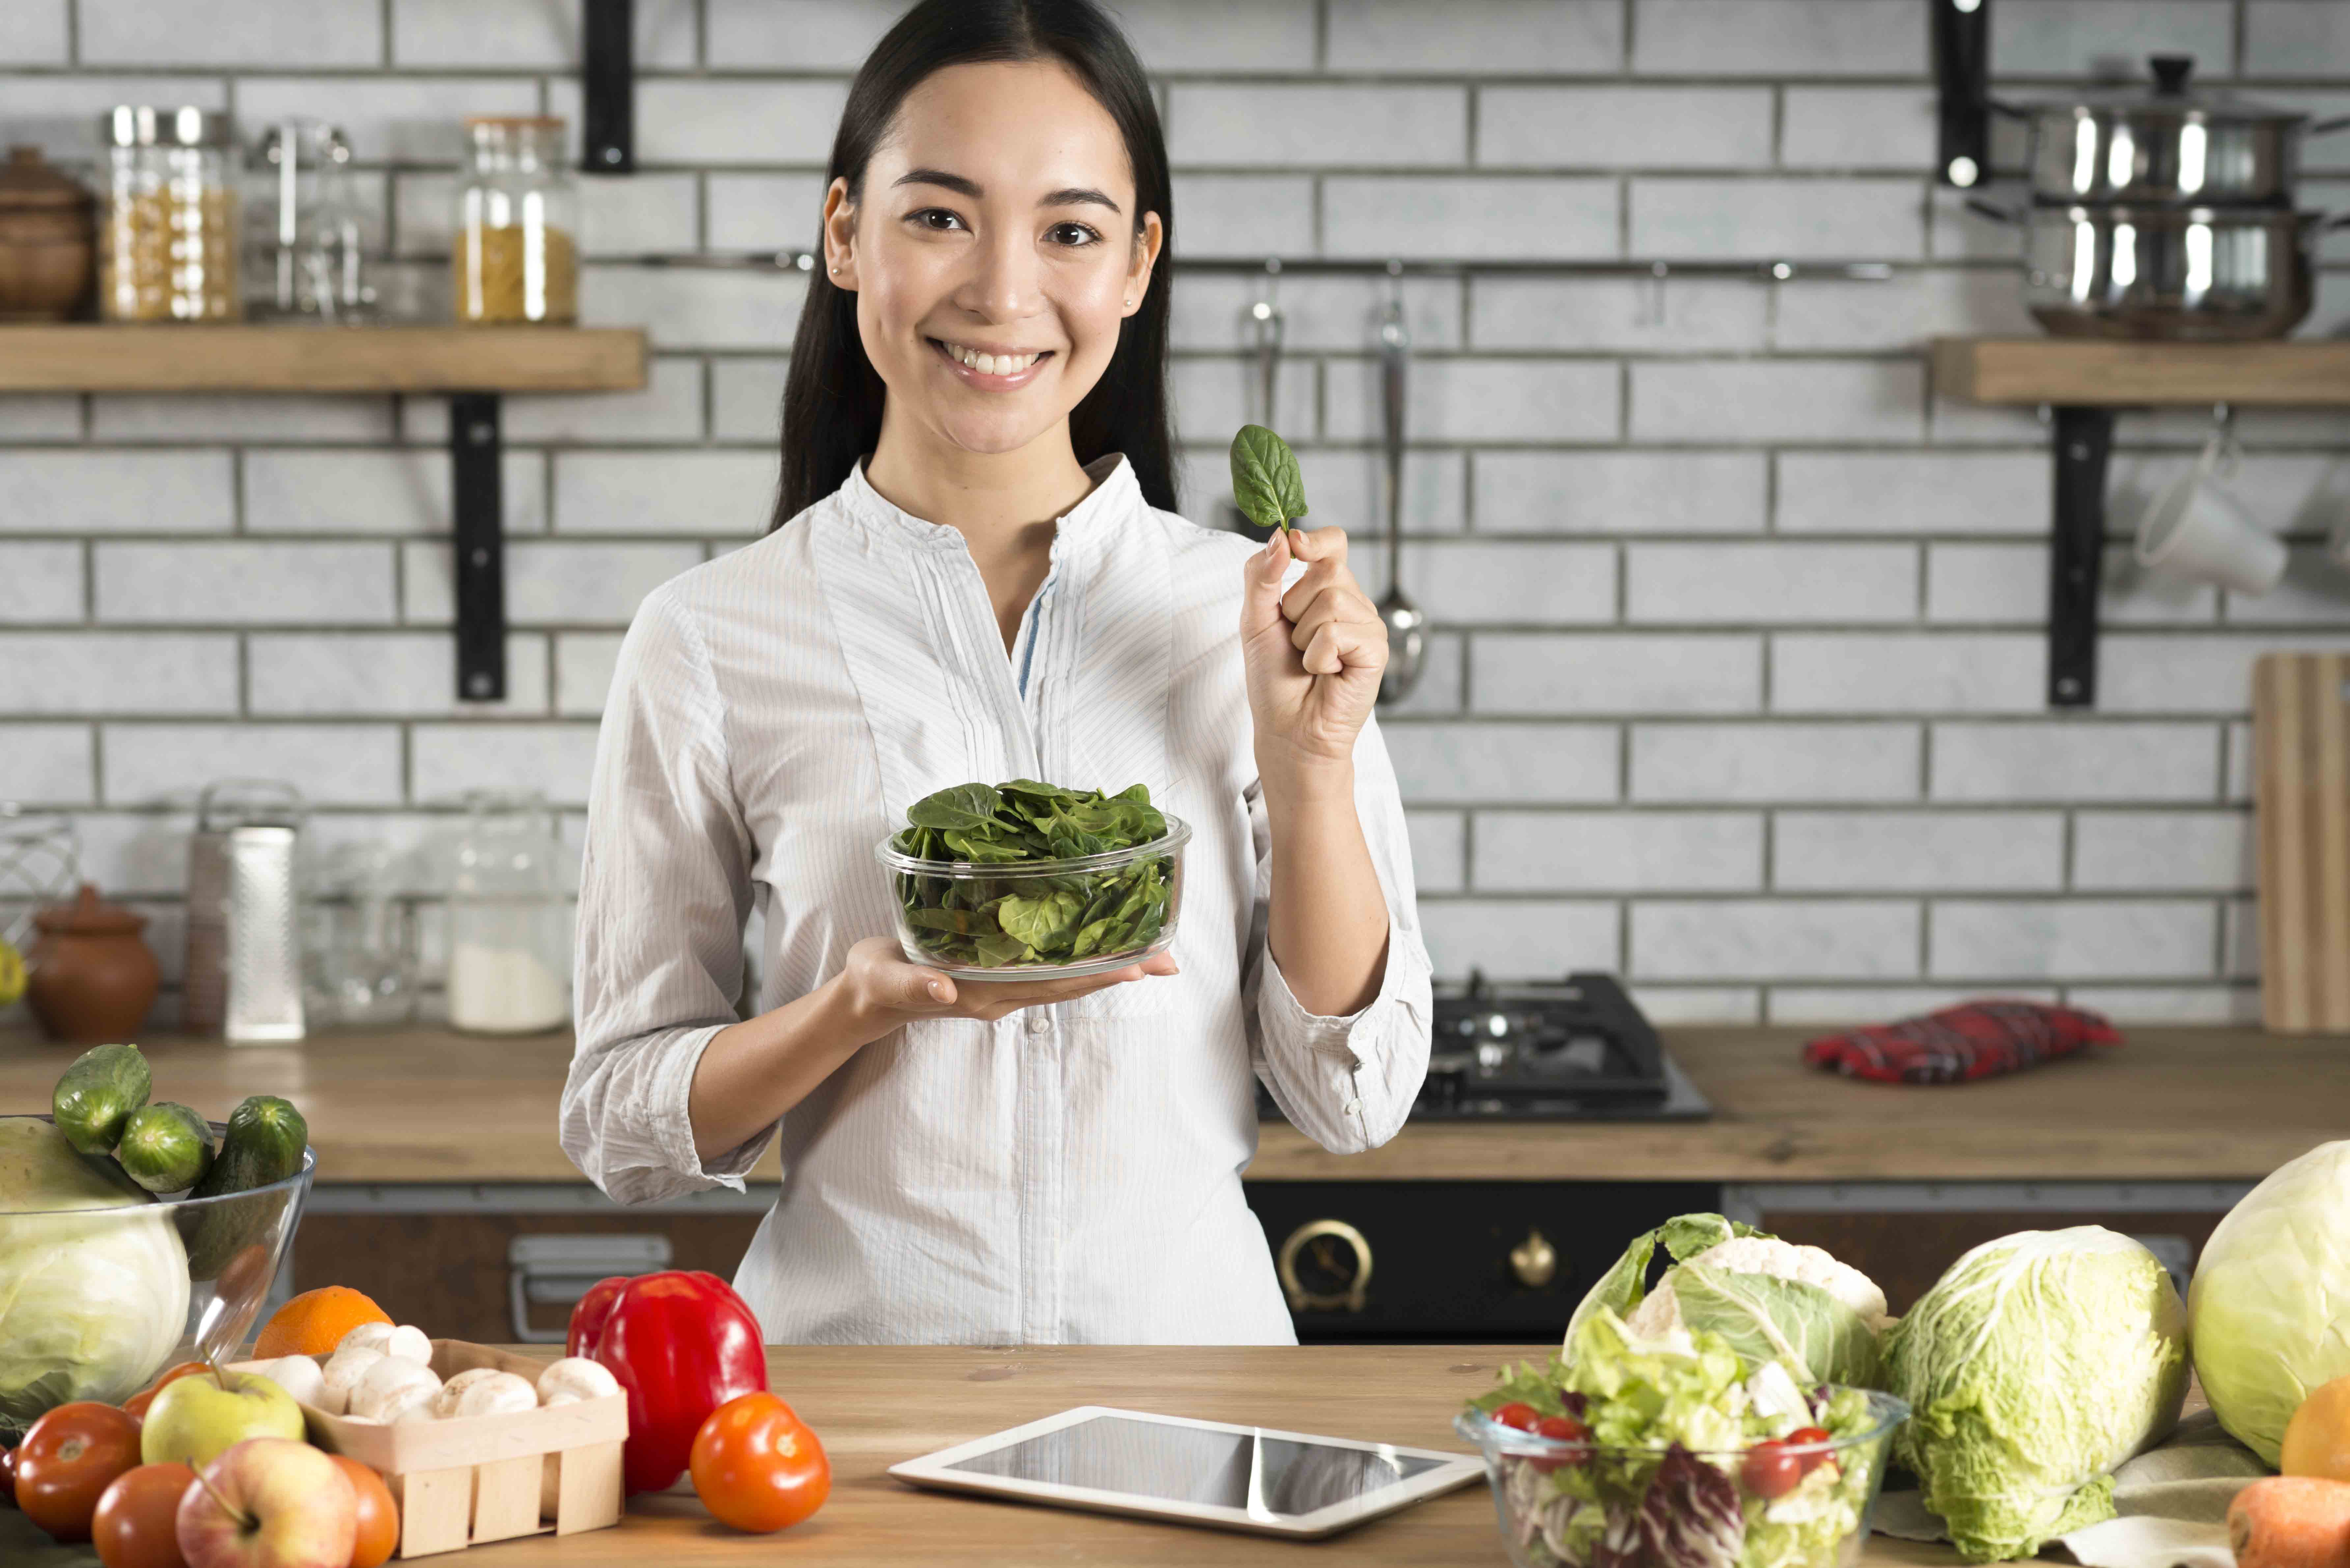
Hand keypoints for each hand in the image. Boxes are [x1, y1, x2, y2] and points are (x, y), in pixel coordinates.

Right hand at [834, 935, 1177, 1037]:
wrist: (869, 996)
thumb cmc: (878, 983)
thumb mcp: (888, 979)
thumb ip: (915, 984)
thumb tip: (946, 987)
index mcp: (985, 994)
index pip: (1052, 985)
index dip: (1095, 975)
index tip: (1137, 967)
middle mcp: (1004, 993)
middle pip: (1073, 983)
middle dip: (1121, 971)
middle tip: (1169, 959)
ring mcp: (1005, 986)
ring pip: (1067, 976)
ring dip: (1110, 964)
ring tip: (1153, 951)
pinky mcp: (999, 973)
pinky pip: (1049, 966)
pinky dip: (1081, 954)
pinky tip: (1103, 941)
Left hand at [1241, 526, 1387, 785]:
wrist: (1287, 729)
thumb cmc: (1274, 678)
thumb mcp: (1255, 619)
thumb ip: (1262, 575)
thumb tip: (1281, 536)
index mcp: (1327, 591)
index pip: (1334, 544)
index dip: (1316, 540)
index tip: (1295, 545)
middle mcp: (1353, 603)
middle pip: (1328, 570)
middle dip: (1295, 607)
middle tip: (1296, 641)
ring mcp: (1369, 626)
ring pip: (1332, 600)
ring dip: (1305, 636)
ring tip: (1310, 661)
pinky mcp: (1377, 650)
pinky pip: (1338, 633)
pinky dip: (1318, 657)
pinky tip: (1326, 674)